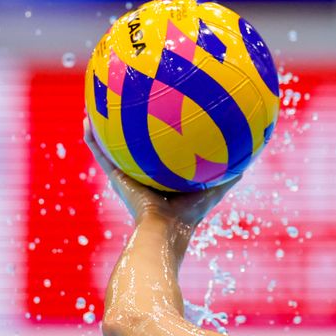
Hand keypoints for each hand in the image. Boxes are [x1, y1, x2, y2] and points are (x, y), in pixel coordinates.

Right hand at [82, 117, 240, 226]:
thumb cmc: (189, 215)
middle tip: (123, 105)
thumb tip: (249, 162)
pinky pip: (100, 153)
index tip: (156, 117)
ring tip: (95, 105)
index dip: (157, 138)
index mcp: (161, 178)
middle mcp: (140, 175)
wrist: (164, 230)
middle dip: (127, 129)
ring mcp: (125, 175)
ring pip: (111, 147)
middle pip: (132, 147)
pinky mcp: (114, 177)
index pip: (158, 154)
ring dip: (103, 129)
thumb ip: (228, 176)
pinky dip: (92, 138)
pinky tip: (87, 118)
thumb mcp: (213, 190)